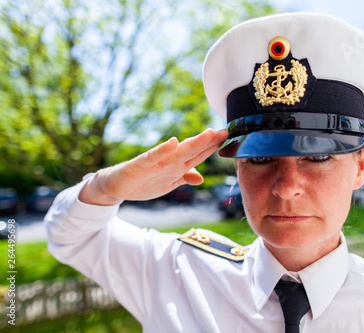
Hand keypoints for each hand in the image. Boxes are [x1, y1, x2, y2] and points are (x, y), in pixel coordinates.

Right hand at [79, 128, 228, 205]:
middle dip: (208, 142)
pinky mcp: (139, 166)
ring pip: (177, 153)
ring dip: (193, 144)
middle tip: (224, 131)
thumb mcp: (168, 184)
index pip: (198, 155)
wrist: (116, 186)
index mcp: (176, 166)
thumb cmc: (144, 182)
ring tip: (207, 134)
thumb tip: (201, 179)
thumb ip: (184, 178)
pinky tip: (173, 142)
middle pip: (191, 151)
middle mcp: (168, 161)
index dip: (212, 147)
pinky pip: (152, 158)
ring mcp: (154, 163)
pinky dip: (162, 150)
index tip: (227, 137)